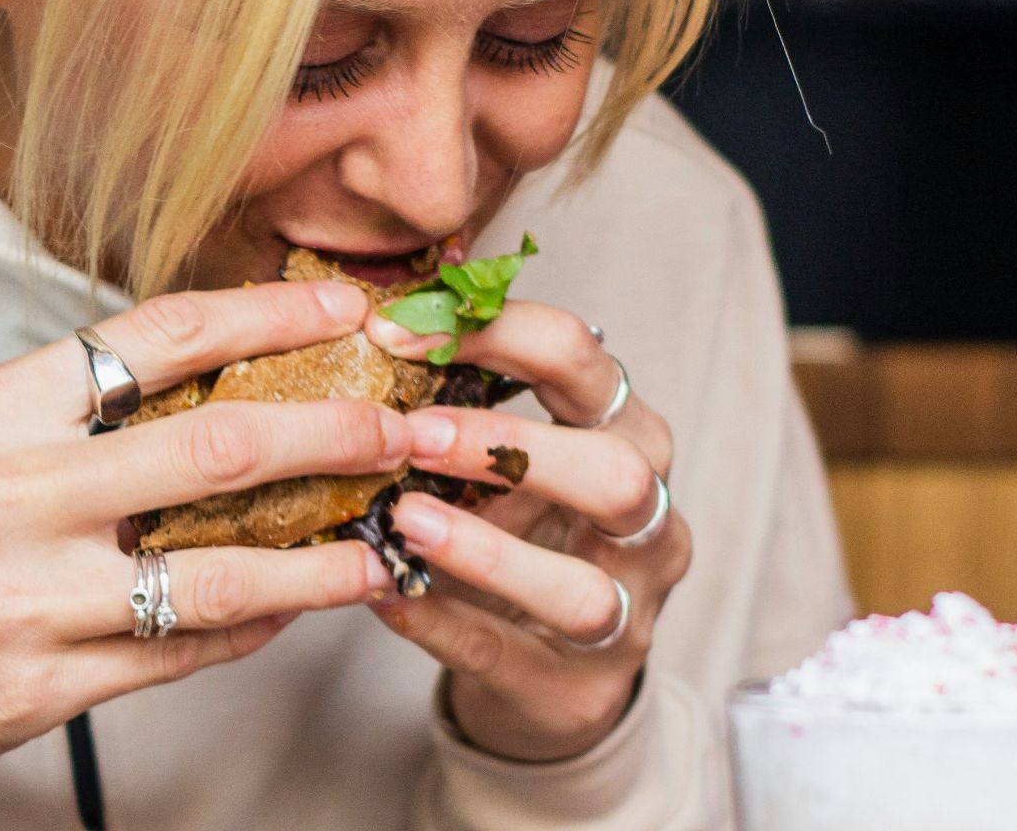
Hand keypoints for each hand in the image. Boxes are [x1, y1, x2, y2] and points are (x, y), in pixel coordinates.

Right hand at [0, 281, 406, 820]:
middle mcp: (12, 491)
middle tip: (407, 426)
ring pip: (223, 568)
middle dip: (338, 429)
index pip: (158, 334)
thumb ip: (59, 417)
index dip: (270, 313)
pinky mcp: (36, 687)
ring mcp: (27, 595)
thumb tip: (192, 390)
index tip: (345, 305)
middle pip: (220, 442)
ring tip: (383, 545)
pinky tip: (291, 611)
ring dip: (323, 555)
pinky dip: (251, 628)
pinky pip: (180, 653)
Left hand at [365, 302, 689, 761]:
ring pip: (581, 589)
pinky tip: (384, 594)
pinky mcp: (576, 689)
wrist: (547, 670)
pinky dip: (440, 622)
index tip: (398, 332)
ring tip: (403, 519)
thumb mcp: (499, 461)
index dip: (496, 333)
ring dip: (485, 551)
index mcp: (626, 435)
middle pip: (618, 472)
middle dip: (511, 446)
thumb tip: (369, 326)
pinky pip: (507, 655)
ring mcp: (625, 615)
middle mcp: (647, 522)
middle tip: (414, 435)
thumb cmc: (517, 533)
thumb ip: (456, 403)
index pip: (585, 360)